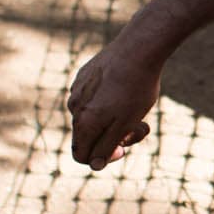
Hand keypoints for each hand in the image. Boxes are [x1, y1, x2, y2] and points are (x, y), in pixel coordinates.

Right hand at [68, 43, 159, 169]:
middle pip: (89, 136)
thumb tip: (94, 165)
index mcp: (82, 122)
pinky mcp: (85, 74)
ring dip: (113, 118)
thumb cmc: (136, 89)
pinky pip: (93, 97)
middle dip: (113, 137)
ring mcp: (78, 89)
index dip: (102, 158)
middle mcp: (74, 106)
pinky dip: (109, 100)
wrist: (138, 49)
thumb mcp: (125, 124)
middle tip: (140, 126)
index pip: (81, 156)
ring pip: (93, 116)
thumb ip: (107, 146)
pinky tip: (126, 88)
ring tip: (137, 105)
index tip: (122, 148)